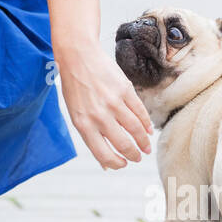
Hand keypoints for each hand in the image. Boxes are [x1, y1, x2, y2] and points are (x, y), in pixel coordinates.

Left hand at [57, 42, 153, 169]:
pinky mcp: (125, 90)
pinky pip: (140, 112)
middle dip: (133, 155)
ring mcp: (114, 102)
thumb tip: (105, 165)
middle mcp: (99, 116)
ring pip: (135, 129)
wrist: (78, 56)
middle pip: (123, 144)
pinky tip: (147, 130)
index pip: (103, 154)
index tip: (123, 164)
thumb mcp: (76, 114)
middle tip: (138, 157)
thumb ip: (90, 137)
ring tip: (145, 147)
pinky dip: (145, 124)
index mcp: (84, 124)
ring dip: (143, 142)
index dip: (116, 163)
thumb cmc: (75, 87)